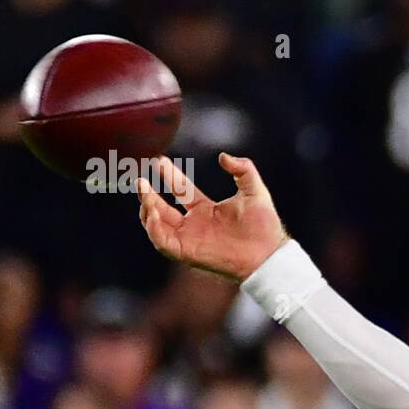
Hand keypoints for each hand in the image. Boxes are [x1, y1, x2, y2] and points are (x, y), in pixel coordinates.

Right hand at [136, 153, 287, 281]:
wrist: (268, 252)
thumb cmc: (264, 225)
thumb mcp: (254, 190)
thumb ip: (243, 169)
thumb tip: (223, 156)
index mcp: (206, 209)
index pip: (180, 190)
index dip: (169, 175)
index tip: (158, 160)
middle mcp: (194, 224)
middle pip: (161, 208)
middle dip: (147, 194)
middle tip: (140, 180)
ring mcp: (189, 239)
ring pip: (157, 225)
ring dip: (147, 210)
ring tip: (145, 194)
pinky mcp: (188, 252)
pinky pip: (163, 242)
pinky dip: (154, 229)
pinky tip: (152, 214)